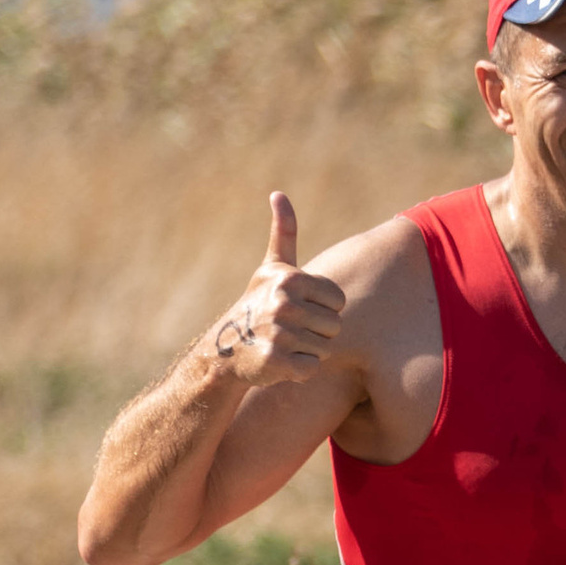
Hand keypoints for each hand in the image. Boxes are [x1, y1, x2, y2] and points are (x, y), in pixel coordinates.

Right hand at [209, 193, 347, 390]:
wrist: (227, 348)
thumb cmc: (258, 304)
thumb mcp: (272, 268)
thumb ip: (284, 232)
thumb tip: (278, 193)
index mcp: (290, 279)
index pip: (338, 301)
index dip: (323, 308)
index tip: (299, 309)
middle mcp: (284, 304)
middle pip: (334, 326)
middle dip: (316, 332)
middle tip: (289, 330)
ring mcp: (279, 334)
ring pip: (325, 349)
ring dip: (308, 351)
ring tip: (284, 344)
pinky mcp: (275, 362)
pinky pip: (311, 369)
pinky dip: (299, 370)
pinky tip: (280, 361)